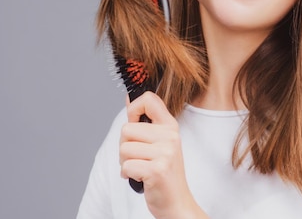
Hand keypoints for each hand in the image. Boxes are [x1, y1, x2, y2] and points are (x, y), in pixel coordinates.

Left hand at [120, 92, 207, 218]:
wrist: (177, 202)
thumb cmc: (165, 173)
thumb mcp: (160, 143)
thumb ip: (145, 122)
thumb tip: (128, 99)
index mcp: (170, 126)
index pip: (148, 99)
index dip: (133, 108)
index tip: (134, 122)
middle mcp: (170, 136)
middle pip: (126, 129)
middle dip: (125, 146)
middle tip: (139, 158)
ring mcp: (165, 153)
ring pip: (124, 148)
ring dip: (125, 162)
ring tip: (140, 168)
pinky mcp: (157, 170)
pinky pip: (126, 166)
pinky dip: (128, 174)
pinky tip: (140, 177)